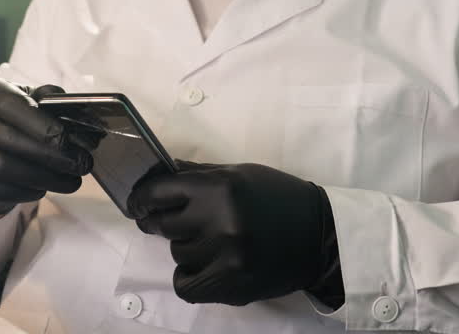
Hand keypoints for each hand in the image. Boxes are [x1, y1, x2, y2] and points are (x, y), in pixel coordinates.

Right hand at [0, 77, 92, 216]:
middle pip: (6, 140)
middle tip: (79, 165)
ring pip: (0, 168)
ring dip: (41, 178)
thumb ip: (49, 103)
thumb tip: (78, 113)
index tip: (67, 140)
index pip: (10, 106)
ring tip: (69, 181)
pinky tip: (41, 188)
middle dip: (49, 156)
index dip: (40, 124)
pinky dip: (22, 192)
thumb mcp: (27, 103)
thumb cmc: (10, 120)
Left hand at [127, 162, 340, 305]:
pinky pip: (185, 286)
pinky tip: (205, 267)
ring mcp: (225, 256)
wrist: (321, 236)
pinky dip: (189, 278)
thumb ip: (196, 174)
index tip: (137, 205)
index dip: (142, 199)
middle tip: (185, 221)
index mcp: (220, 187)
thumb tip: (158, 173)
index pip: (158, 192)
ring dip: (187, 249)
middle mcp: (220, 220)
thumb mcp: (239, 174)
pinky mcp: (232, 284)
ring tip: (214, 242)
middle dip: (168, 222)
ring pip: (177, 255)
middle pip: (164, 225)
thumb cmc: (278, 198)